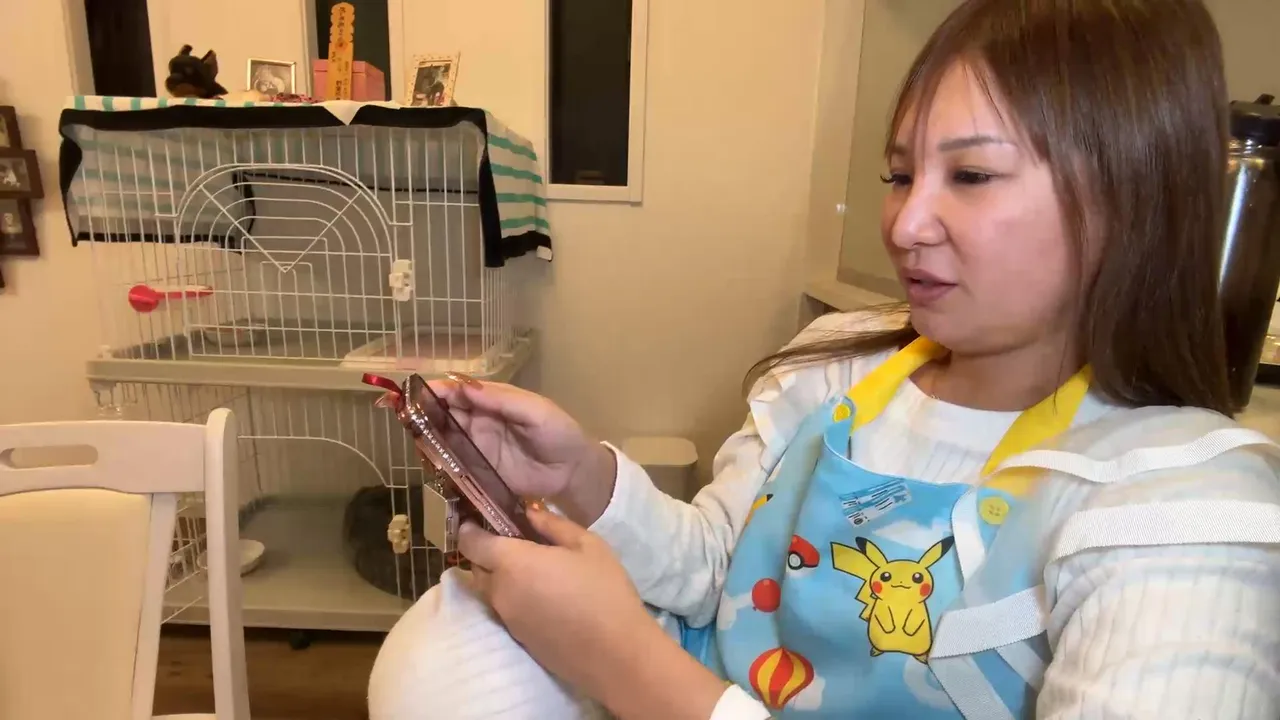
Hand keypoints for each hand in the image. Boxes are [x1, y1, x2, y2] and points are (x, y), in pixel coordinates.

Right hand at [429, 379, 616, 524]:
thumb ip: (502, 399)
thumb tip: (465, 387)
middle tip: (406, 418)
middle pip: (444, 414)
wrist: (573, 471)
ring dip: (427, 438)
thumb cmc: (559, 433)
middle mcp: (479, 422)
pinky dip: (439, 463)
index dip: (437, 390)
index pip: (458, 391)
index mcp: (492, 401)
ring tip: (413, 438)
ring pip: (444, 439)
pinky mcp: (478, 472)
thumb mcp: (535, 410)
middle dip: (424, 414)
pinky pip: (454, 465)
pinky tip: (428, 462)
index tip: (415, 393)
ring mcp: (477, 448)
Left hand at [459, 507, 726, 719]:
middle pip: (477, 568)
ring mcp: (507, 619)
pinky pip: (506, 610)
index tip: (483, 519)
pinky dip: (516, 598)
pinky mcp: (518, 639)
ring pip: (491, 590)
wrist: (616, 654)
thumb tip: (529, 513)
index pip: (471, 542)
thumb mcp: (588, 545)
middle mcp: (501, 592)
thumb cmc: (605, 591)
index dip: (471, 529)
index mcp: (513, 563)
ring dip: (503, 577)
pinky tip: (545, 597)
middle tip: (517, 543)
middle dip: (488, 553)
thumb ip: (553, 525)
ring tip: (536, 570)